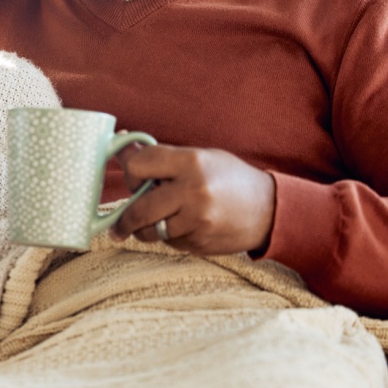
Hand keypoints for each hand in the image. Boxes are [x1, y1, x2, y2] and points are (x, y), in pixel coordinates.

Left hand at [110, 144, 275, 256]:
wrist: (269, 209)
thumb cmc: (229, 178)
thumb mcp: (199, 156)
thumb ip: (161, 157)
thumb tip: (118, 144)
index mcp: (191, 162)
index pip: (138, 164)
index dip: (130, 170)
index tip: (133, 177)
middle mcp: (193, 191)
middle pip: (137, 209)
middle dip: (123, 219)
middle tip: (118, 226)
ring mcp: (197, 220)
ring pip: (151, 231)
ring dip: (146, 229)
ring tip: (157, 221)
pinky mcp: (200, 243)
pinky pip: (170, 243)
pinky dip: (169, 237)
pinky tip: (185, 227)